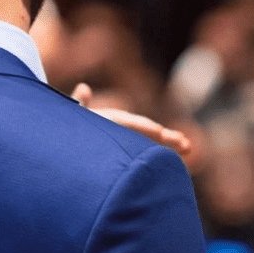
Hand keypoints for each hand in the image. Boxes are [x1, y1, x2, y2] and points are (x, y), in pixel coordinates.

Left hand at [72, 83, 191, 155]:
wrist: (66, 138)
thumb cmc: (69, 126)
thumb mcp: (74, 116)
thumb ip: (79, 105)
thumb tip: (83, 88)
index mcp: (111, 120)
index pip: (132, 123)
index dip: (146, 128)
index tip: (161, 133)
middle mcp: (122, 128)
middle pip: (146, 132)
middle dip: (165, 138)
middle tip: (185, 144)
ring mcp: (125, 140)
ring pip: (148, 144)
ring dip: (167, 147)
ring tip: (187, 149)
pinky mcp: (125, 151)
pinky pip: (142, 155)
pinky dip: (157, 158)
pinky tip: (173, 163)